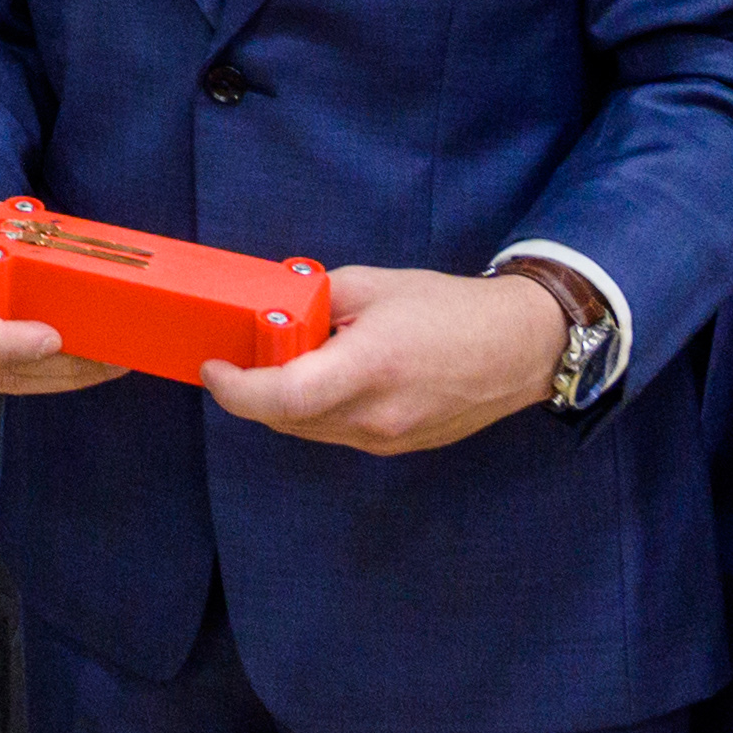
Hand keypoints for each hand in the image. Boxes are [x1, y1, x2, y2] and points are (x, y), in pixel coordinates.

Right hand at [0, 185, 121, 394]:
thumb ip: (19, 238)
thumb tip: (83, 253)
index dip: (9, 343)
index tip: (53, 336)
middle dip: (60, 366)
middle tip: (112, 356)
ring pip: (5, 382)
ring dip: (61, 377)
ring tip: (110, 364)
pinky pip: (2, 380)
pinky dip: (44, 375)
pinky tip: (82, 366)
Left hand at [198, 262, 568, 455]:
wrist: (519, 347)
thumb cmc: (450, 309)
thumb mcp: (372, 285)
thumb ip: (314, 301)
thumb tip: (272, 313)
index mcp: (370, 368)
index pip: (284, 398)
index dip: (237, 389)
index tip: (214, 368)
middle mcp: (377, 415)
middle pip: (286, 418)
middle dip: (255, 391)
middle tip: (245, 355)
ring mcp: (388, 439)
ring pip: (308, 430)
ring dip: (284, 402)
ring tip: (293, 360)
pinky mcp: (396, 447)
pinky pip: (336, 432)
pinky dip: (316, 409)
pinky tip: (327, 377)